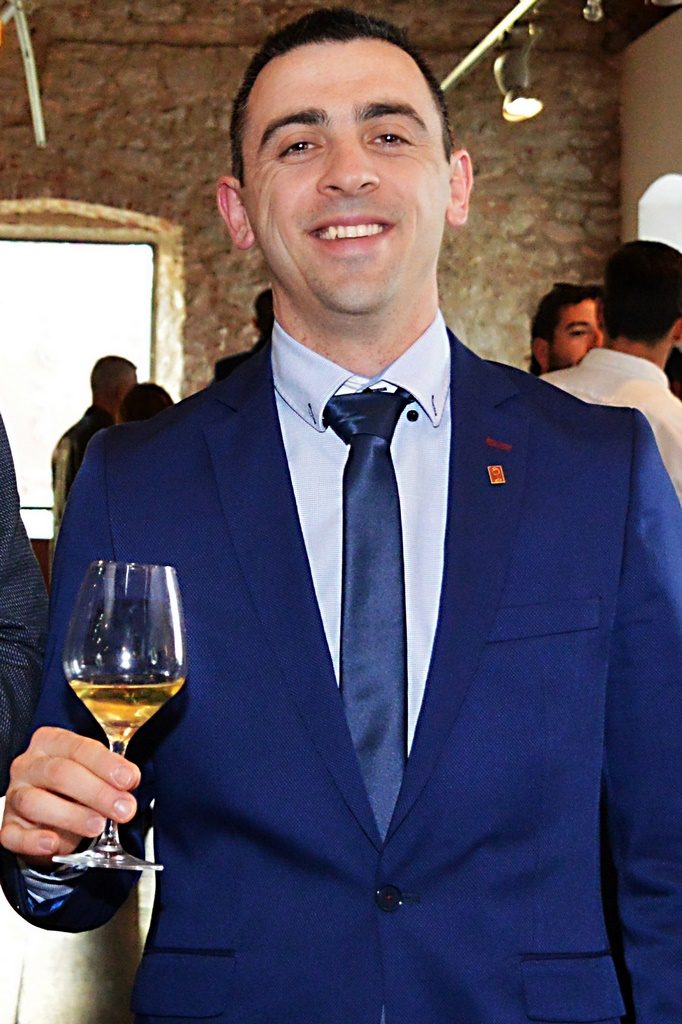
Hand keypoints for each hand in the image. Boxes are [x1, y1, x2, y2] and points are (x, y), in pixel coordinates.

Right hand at [0, 726, 139, 868]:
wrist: (49, 814)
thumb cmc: (74, 786)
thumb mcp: (94, 772)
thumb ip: (112, 773)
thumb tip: (130, 780)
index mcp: (51, 742)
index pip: (78, 747)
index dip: (106, 764)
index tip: (128, 779)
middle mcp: (29, 765)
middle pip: (59, 773)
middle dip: (96, 792)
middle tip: (123, 809)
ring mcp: (15, 796)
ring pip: (35, 802)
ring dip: (71, 816)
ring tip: (98, 826)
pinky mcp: (8, 826)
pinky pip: (13, 834)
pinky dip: (33, 841)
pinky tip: (53, 843)